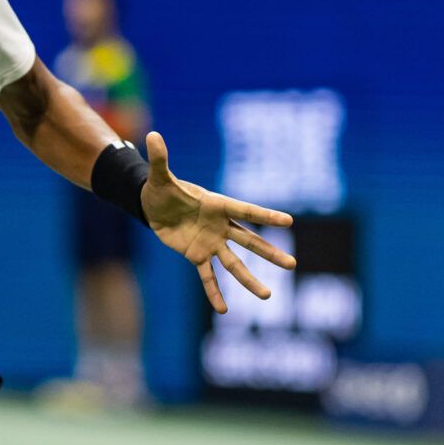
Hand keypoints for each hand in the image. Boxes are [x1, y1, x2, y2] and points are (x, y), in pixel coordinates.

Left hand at [138, 131, 296, 313]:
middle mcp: (220, 226)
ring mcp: (211, 243)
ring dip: (249, 280)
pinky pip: (207, 277)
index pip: (246, 211)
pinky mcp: (196, 255)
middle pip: (250, 241)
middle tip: (292, 265)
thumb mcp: (159, 176)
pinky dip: (214, 293)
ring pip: (234, 264)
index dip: (266, 216)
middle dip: (270, 253)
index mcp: (217, 205)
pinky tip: (224, 310)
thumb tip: (151, 133)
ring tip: (267, 296)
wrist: (153, 206)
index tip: (289, 221)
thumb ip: (160, 159)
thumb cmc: (161, 188)